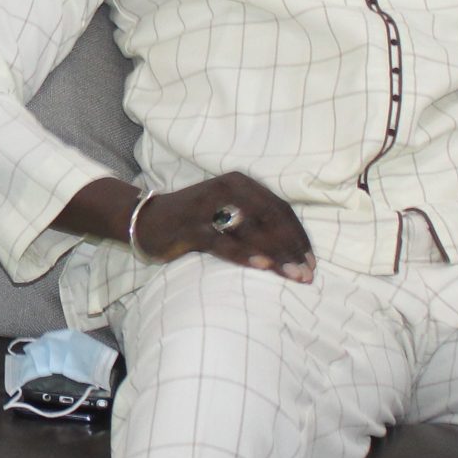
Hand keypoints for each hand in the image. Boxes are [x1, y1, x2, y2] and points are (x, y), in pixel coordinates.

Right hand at [133, 172, 316, 282]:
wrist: (146, 220)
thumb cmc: (193, 221)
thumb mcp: (228, 213)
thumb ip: (255, 221)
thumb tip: (292, 247)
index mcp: (240, 183)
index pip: (280, 209)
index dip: (299, 235)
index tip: (312, 261)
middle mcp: (227, 188)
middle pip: (272, 219)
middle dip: (293, 248)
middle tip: (308, 274)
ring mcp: (208, 206)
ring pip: (253, 231)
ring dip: (277, 255)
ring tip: (294, 275)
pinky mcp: (192, 226)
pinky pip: (224, 242)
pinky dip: (246, 254)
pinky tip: (263, 266)